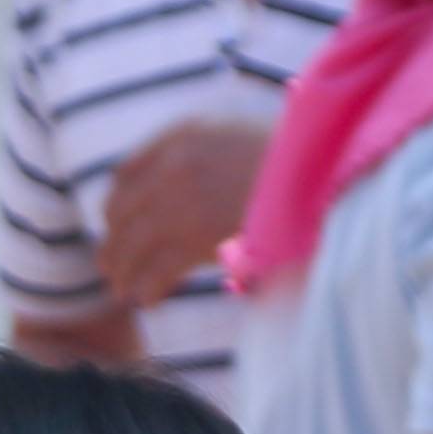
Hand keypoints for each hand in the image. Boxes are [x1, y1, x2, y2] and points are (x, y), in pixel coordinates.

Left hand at [93, 111, 275, 310]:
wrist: (322, 173)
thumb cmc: (292, 157)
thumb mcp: (235, 133)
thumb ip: (198, 149)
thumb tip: (164, 180)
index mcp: (182, 135)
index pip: (125, 173)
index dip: (117, 203)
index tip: (116, 223)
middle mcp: (174, 165)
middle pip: (121, 212)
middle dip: (114, 243)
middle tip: (110, 264)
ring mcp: (182, 201)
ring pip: (132, 244)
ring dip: (123, 271)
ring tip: (122, 289)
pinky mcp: (196, 238)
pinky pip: (157, 270)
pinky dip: (148, 288)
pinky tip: (148, 299)